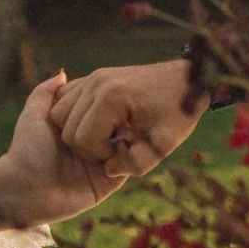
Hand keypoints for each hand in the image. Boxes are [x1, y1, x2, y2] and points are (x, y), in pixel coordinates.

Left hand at [0, 72, 127, 230]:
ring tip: (130, 125)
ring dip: (130, 136)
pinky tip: (126, 144)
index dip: (109, 101)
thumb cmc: (26, 152)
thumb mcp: (34, 115)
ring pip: (126, 147)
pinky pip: (126, 168)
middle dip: (125, 118)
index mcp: (76, 129)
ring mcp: (100, 164)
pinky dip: (130, 157)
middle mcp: (90, 146)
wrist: (24, 190)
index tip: (115, 90)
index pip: (101, 111)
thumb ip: (45, 92)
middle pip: (117, 127)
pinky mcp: (107, 183)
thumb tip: (63, 73)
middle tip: (129, 110)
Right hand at [49, 59, 206, 176]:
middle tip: (119, 142)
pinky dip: (77, 118)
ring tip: (111, 132)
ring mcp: (92, 78)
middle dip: (89, 144)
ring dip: (81, 131)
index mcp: (111, 98)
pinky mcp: (93, 77)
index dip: (101, 153)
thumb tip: (108, 169)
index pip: (82, 140)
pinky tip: (103, 123)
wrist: (188, 79)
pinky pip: (66, 102)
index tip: (125, 147)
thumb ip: (136, 164)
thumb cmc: (178, 111)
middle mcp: (95, 83)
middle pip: (67, 129)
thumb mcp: (164, 144)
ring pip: (60, 115)